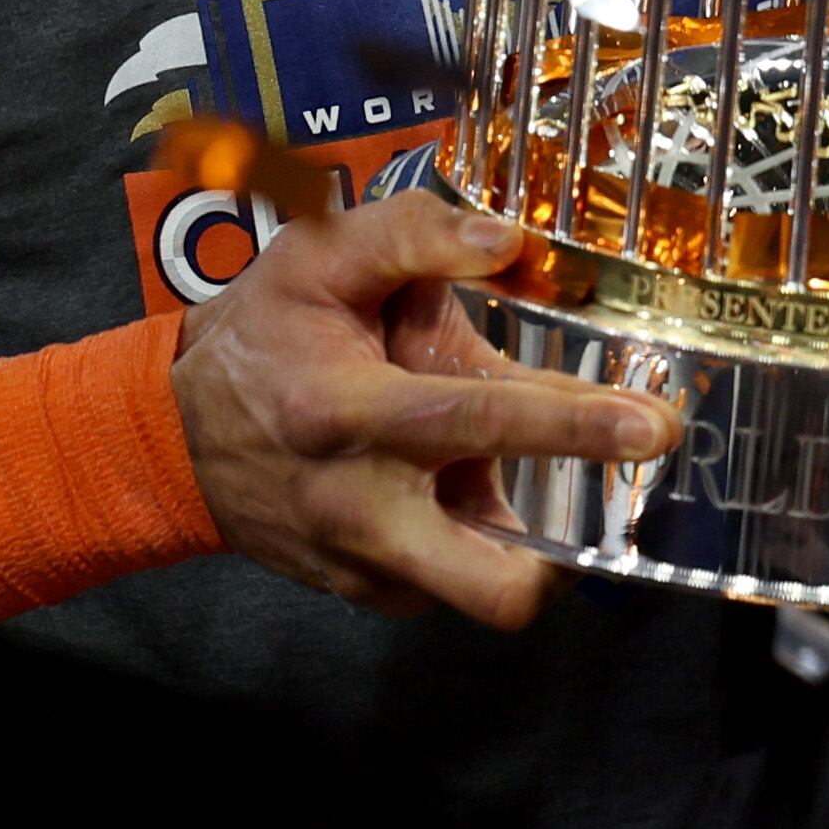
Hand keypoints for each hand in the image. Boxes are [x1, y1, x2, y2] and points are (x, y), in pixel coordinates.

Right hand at [169, 189, 681, 629]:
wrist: (177, 439)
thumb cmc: (262, 337)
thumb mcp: (317, 257)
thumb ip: (413, 234)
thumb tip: (509, 241)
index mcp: (348, 411)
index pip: (474, 423)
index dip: (572, 426)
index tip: (652, 426)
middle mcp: (359, 508)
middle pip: (493, 586)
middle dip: (575, 556)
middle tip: (627, 489)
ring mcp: (365, 565)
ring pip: (485, 593)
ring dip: (532, 540)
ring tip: (539, 470)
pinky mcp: (369, 594)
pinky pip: (453, 583)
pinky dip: (480, 537)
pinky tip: (466, 480)